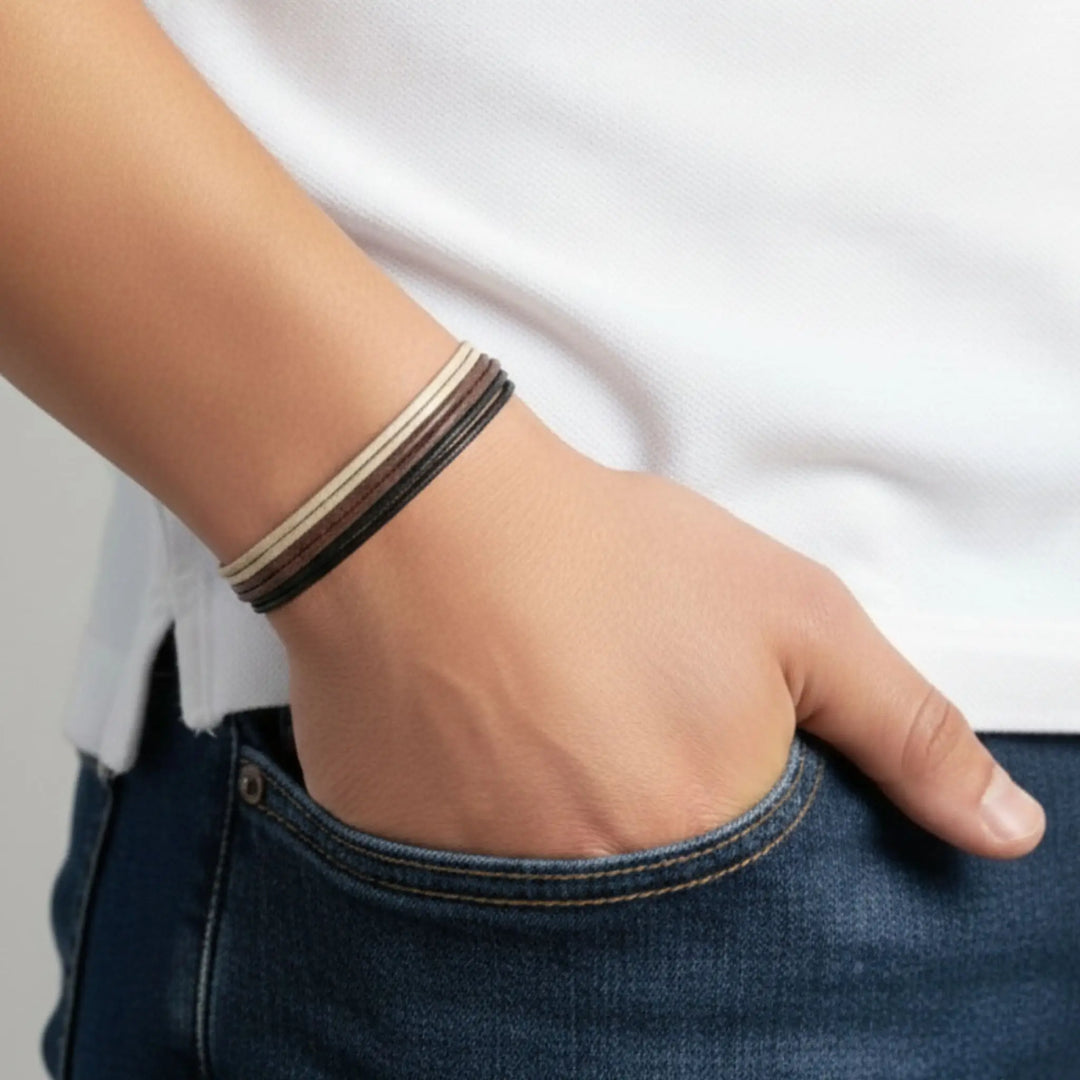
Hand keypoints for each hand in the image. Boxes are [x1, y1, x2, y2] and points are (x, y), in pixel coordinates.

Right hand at [268, 394, 1044, 859]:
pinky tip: (482, 731)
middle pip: (657, 889)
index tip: (690, 746)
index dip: (733, 800)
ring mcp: (486, 882)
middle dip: (648, 799)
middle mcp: (591, 885)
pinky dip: (484, 812)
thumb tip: (1001, 828)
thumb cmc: (599, 554)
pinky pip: (468, 869)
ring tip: (545, 708)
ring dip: (564, 805)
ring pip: (561, 879)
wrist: (427, 514)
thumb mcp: (796, 617)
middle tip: (607, 706)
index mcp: (701, 838)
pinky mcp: (405, 859)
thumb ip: (908, 731)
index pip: (761, 895)